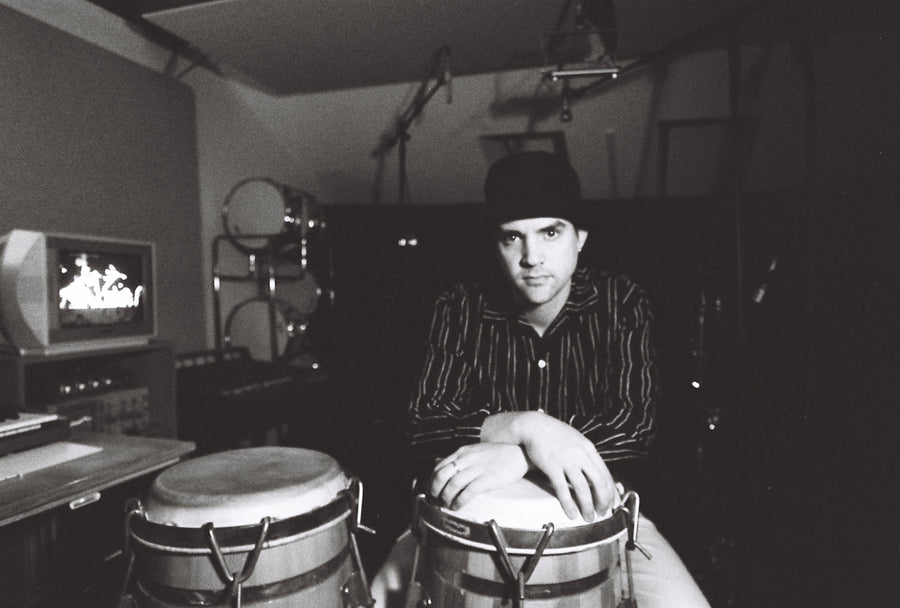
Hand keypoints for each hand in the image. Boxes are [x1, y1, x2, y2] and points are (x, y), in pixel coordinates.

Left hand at [428, 442, 528, 509]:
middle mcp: (467, 459)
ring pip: (453, 484)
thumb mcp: (476, 450)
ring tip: (446, 505)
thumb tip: (443, 465)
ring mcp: (477, 468)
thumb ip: (461, 458)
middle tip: (435, 501)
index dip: (431, 481)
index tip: (430, 492)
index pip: (439, 467)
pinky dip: (459, 501)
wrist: (520, 452)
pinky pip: (468, 491)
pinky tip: (457, 506)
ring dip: (446, 498)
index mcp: (463, 452)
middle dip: (435, 491)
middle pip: (442, 476)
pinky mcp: (488, 478)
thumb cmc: (499, 453)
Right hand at [482, 411, 615, 519]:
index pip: (606, 474)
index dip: (610, 492)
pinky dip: (568, 504)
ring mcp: (566, 460)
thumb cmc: (554, 434)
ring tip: (588, 518)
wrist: (534, 425)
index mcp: (589, 449)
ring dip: (587, 506)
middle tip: (602, 513)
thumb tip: (596, 471)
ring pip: (582, 488)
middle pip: (598, 482)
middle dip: (602, 501)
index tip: (611, 503)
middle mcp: (581, 455)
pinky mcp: (552, 466)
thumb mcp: (576, 440)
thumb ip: (586, 454)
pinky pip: (563, 489)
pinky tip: (571, 514)